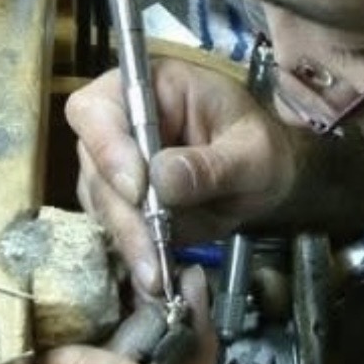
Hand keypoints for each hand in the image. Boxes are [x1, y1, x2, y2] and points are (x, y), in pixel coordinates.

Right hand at [67, 56, 299, 295]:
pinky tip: (157, 275)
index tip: (138, 189)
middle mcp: (121, 123)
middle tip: (151, 253)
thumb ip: (212, 165)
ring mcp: (116, 164)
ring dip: (128, 240)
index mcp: (150, 88)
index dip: (107, 148)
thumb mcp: (252, 154)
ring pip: (101, 204)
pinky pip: (116, 228)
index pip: (97, 109)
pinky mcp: (123, 202)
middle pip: (94, 165)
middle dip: (123, 213)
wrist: (268, 179)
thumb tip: (162, 178)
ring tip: (157, 275)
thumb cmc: (262, 149)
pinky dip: (137, 252)